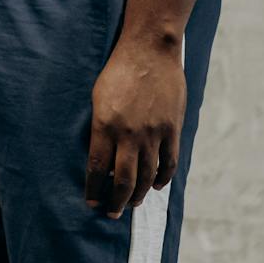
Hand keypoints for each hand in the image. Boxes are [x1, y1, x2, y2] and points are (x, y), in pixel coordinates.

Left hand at [84, 38, 185, 217]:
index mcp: (105, 124)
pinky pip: (168, 162)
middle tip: (111, 212)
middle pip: (122, 179)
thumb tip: (100, 157)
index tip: (90, 201)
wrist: (150, 50)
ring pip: (146, 176)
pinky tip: (154, 185)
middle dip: (115, 201)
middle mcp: (129, 133)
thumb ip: (100, 127)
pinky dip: (161, 178)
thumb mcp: (98, 97)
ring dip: (137, 194)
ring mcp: (153, 132)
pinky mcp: (172, 129)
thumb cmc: (117, 70)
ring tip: (130, 203)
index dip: (93, 188)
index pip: (96, 167)